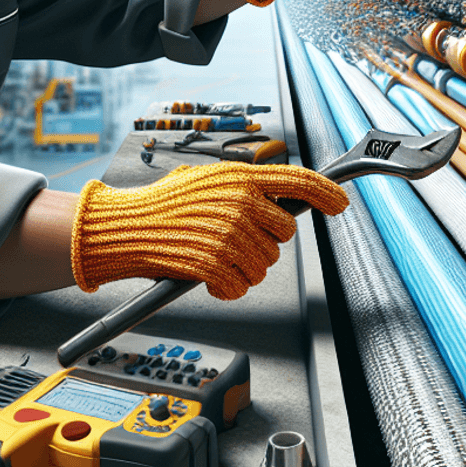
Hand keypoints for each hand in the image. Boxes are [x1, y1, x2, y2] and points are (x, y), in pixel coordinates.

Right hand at [71, 162, 347, 299]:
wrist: (126, 227)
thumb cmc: (163, 205)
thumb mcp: (207, 181)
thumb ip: (242, 187)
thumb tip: (278, 199)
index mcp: (239, 178)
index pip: (298, 182)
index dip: (325, 194)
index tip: (339, 205)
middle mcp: (240, 203)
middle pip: (284, 234)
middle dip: (268, 243)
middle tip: (239, 242)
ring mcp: (229, 234)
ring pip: (265, 265)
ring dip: (245, 269)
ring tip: (218, 259)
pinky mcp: (215, 264)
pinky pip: (241, 286)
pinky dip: (228, 289)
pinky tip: (211, 280)